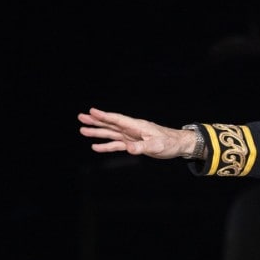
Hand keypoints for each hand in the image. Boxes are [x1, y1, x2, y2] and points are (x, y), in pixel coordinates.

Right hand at [77, 107, 193, 159]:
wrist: (179, 145)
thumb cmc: (170, 143)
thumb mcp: (157, 146)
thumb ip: (142, 147)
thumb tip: (128, 149)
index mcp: (137, 126)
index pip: (117, 119)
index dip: (104, 116)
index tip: (91, 111)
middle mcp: (132, 129)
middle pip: (111, 124)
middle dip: (96, 121)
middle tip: (80, 117)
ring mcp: (131, 136)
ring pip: (111, 133)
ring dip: (98, 132)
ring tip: (83, 130)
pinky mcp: (133, 144)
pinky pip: (117, 144)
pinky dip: (106, 145)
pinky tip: (96, 147)